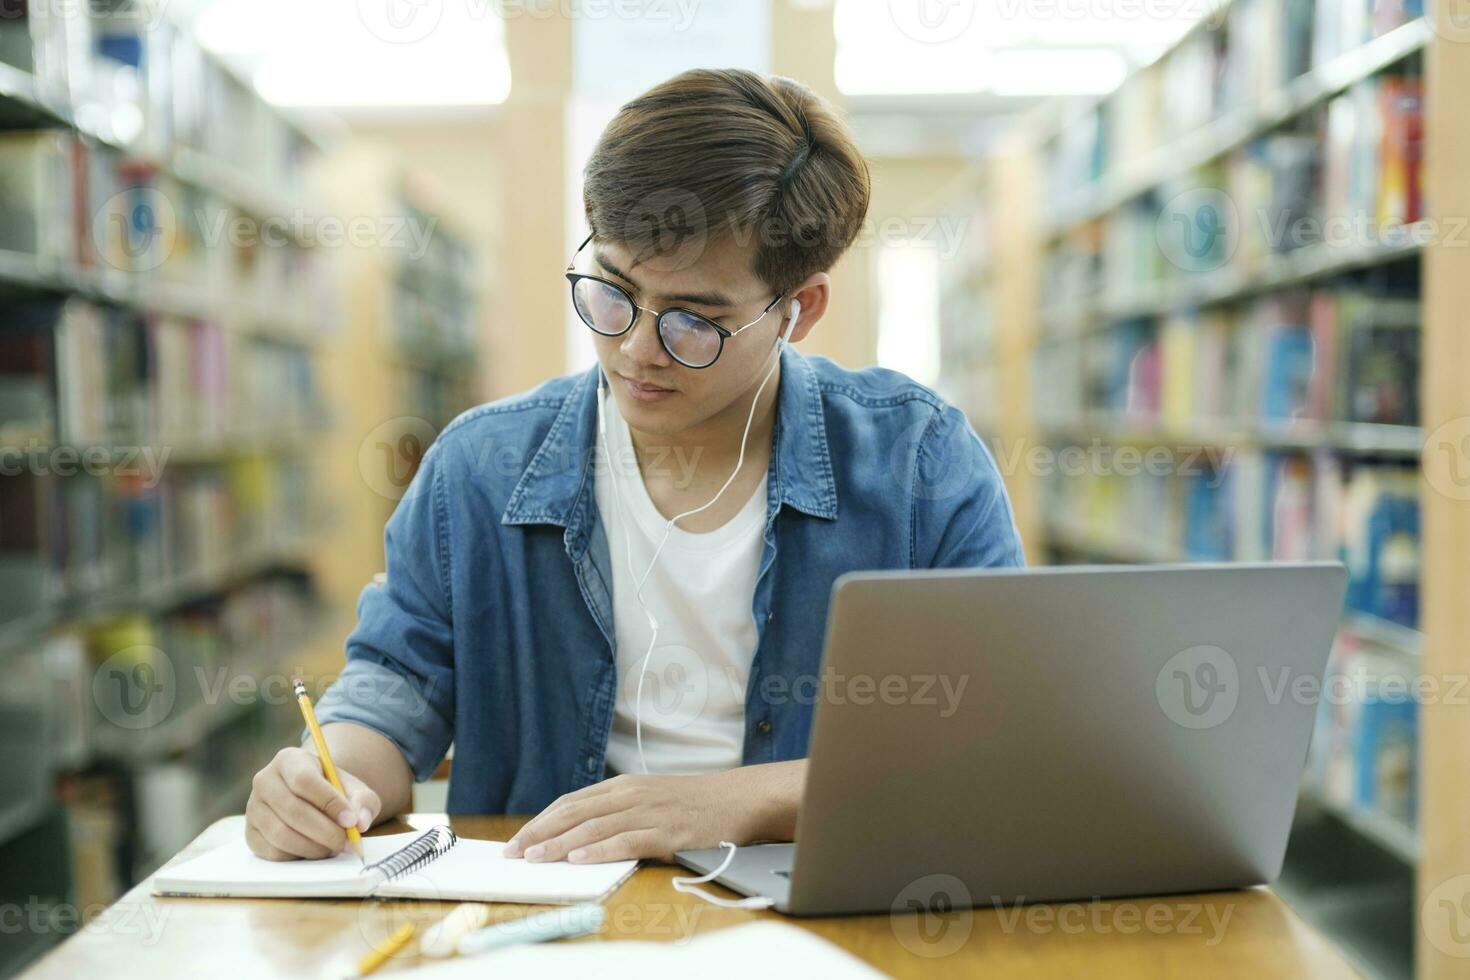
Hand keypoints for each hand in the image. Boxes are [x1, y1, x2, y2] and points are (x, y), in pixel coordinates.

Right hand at [245, 747, 380, 860]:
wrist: (311, 797)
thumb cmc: (333, 790)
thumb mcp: (354, 788)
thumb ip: (363, 801)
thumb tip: (361, 822)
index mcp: (289, 759)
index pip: (305, 781)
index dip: (329, 803)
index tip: (351, 821)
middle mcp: (264, 780)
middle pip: (293, 811)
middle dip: (325, 832)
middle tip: (348, 843)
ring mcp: (253, 808)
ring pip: (282, 834)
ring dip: (314, 847)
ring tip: (335, 847)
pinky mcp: (250, 833)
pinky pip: (273, 852)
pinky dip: (298, 856)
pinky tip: (315, 850)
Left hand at [504, 761, 805, 863]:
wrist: (741, 798)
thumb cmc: (696, 803)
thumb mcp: (652, 797)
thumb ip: (620, 809)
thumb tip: (582, 833)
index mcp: (625, 785)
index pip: (572, 802)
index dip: (542, 820)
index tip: (517, 839)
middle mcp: (632, 793)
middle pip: (575, 813)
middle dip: (540, 833)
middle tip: (513, 853)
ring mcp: (649, 811)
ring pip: (594, 827)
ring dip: (560, 844)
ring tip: (535, 858)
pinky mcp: (667, 831)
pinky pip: (626, 841)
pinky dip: (599, 850)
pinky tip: (579, 859)